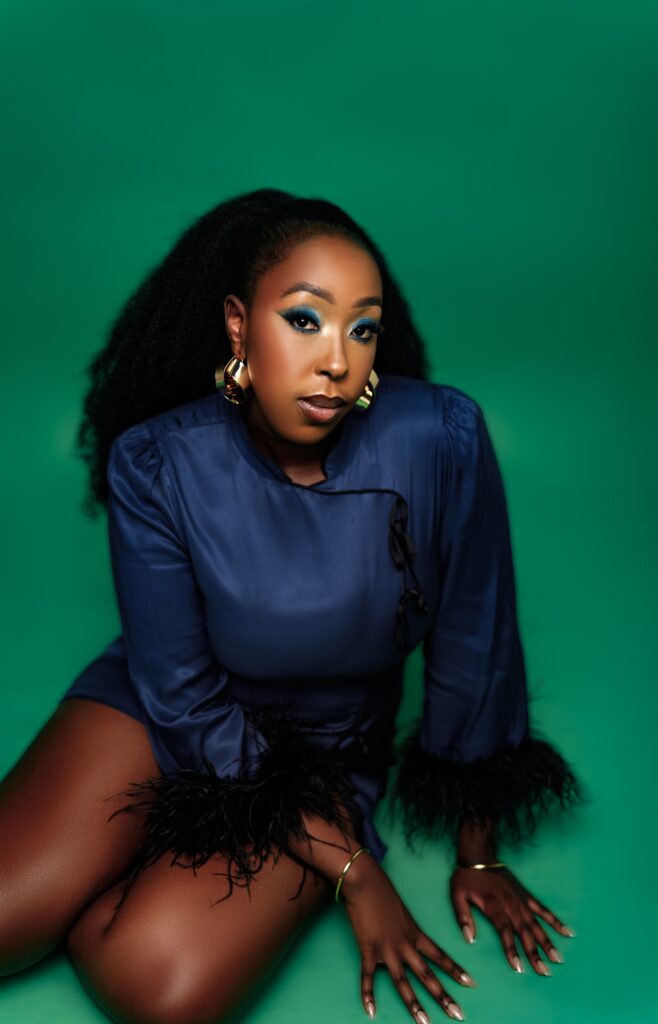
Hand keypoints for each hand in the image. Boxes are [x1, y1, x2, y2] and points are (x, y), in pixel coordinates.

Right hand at [341, 854, 476, 1021]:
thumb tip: (407, 937)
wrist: (365, 881)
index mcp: (415, 932)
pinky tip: (370, 1011)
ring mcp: (387, 948)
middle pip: (427, 975)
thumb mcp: (402, 910)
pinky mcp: (368, 949)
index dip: (456, 970)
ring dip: (414, 1005)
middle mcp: (405, 944)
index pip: (440, 956)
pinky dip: (368, 995)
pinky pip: (369, 977)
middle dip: (444, 996)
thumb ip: (406, 927)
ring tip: (424, 1023)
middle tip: (459, 1014)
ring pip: (403, 983)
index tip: (471, 984)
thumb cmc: (382, 889)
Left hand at [450, 865, 575, 975]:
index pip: (505, 933)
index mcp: (493, 906)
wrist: (478, 854)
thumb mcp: (456, 896)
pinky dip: (555, 921)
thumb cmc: (466, 877)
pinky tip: (567, 932)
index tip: (519, 968)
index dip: (512, 951)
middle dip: (535, 953)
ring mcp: (520, 900)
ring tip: (557, 959)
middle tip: (545, 972)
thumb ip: (463, 918)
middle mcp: (510, 904)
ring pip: (536, 924)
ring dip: (547, 942)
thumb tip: (470, 939)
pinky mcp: (526, 895)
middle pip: (525, 933)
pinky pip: (543, 909)